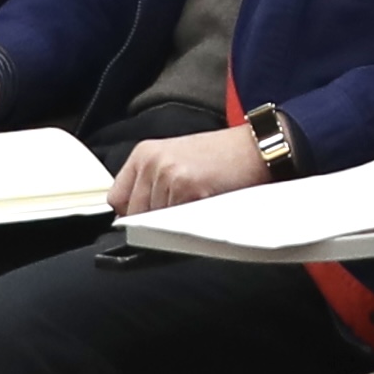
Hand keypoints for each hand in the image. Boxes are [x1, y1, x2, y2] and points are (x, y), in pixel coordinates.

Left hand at [112, 122, 276, 214]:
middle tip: (182, 210)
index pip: (117, 199)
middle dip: (154, 222)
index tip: (145, 219)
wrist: (256, 148)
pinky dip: (188, 225)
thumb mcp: (176, 159)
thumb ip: (151, 182)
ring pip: (154, 223)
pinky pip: (175, 223)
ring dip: (173, 224)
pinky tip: (205, 207)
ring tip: (197, 205)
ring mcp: (168, 174)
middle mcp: (152, 161)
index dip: (132, 213)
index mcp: (144, 152)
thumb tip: (132, 216)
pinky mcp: (186, 189)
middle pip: (135, 215)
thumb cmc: (222, 157)